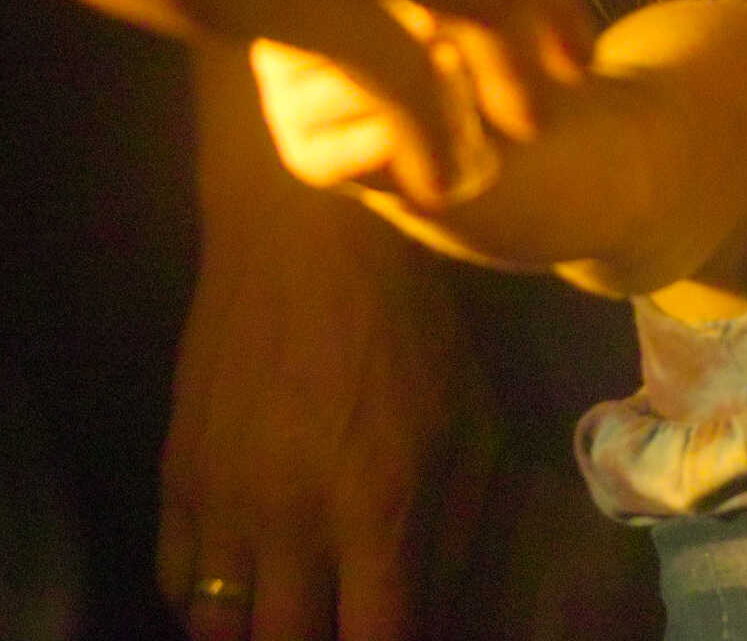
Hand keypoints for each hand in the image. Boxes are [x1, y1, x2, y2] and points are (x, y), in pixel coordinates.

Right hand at [161, 147, 495, 640]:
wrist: (310, 245)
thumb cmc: (413, 330)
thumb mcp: (472, 423)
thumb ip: (460, 529)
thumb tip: (444, 611)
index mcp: (379, 505)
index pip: (378, 639)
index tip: (402, 636)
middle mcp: (291, 517)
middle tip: (346, 619)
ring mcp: (223, 500)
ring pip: (218, 631)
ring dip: (261, 632)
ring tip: (298, 612)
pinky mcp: (176, 475)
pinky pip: (173, 584)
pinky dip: (206, 604)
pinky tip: (247, 588)